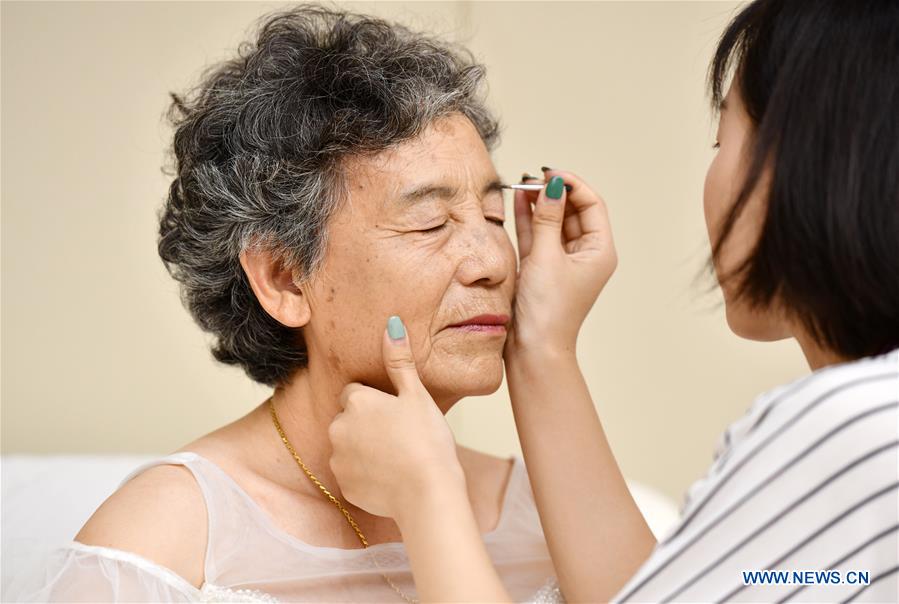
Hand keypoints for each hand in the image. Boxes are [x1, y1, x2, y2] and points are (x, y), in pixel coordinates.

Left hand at [327, 315, 464, 518]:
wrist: (428, 494)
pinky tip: (391, 477)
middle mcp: (338, 428)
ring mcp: (338, 460)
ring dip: (365, 449)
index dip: (378, 402)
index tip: (397, 414)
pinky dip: (367, 474)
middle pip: (350, 419)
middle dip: (367, 424)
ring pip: (349, 447)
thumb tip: (391, 324)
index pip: (356, 393)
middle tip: (400, 435)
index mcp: (355, 402)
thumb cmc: (427, 440)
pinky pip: (352, 474)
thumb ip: (399, 361)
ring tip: (397, 457)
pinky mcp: (344, 486)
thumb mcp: (416, 395)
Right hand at [506, 168, 616, 355]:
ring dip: (540, 202)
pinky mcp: (542, 268)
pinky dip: (530, 218)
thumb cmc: (547, 310)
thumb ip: (547, 218)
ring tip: (523, 183)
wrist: (532, 349)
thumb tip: (553, 185)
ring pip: (554, 221)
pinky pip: (539, 235)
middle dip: (554, 192)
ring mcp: (562, 261)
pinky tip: (519, 200)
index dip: (573, 185)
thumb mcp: (546, 257)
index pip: (592, 205)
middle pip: (573, 211)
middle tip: (533, 178)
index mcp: (600, 251)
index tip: (551, 173)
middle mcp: (584, 254)